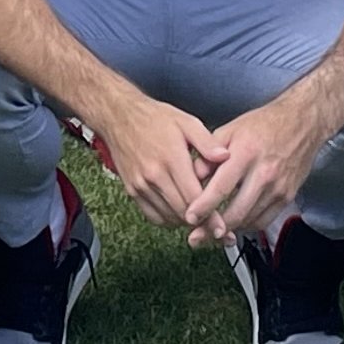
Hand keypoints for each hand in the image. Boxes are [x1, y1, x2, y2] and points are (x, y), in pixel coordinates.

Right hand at [79, 93, 227, 232]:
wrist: (118, 116)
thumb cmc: (154, 118)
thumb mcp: (186, 122)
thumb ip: (207, 142)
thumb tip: (225, 156)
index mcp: (171, 158)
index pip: (194, 197)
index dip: (210, 216)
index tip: (221, 227)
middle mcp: (154, 175)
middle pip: (182, 212)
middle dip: (201, 223)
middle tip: (216, 227)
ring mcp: (140, 185)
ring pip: (168, 217)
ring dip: (185, 221)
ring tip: (200, 218)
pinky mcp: (132, 190)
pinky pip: (153, 216)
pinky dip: (168, 219)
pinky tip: (179, 210)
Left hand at [183, 94, 330, 245]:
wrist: (302, 122)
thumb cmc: (264, 124)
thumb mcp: (230, 130)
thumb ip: (209, 154)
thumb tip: (191, 177)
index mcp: (246, 153)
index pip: (221, 187)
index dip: (203, 207)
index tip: (189, 218)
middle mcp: (264, 173)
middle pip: (236, 212)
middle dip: (213, 229)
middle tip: (196, 237)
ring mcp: (278, 187)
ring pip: (249, 220)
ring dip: (229, 230)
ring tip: (211, 233)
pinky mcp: (288, 196)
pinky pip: (264, 220)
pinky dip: (246, 225)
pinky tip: (234, 223)